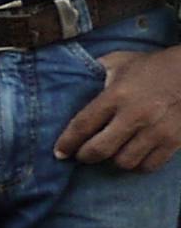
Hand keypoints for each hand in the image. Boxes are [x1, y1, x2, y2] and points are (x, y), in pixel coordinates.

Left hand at [56, 44, 180, 172]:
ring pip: (124, 161)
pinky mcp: (175, 140)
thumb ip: (96, 72)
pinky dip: (138, 164)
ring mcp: (157, 129)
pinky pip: (149, 165)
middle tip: (83, 155)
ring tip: (112, 152)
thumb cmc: (153, 66)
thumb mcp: (121, 61)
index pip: (82, 125)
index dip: (67, 143)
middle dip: (85, 156)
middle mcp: (135, 114)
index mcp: (117, 94)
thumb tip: (71, 77)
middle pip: (100, 150)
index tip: (59, 153)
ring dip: (114, 160)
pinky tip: (134, 155)